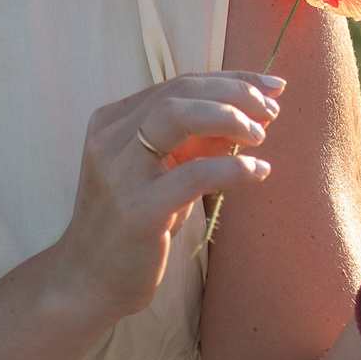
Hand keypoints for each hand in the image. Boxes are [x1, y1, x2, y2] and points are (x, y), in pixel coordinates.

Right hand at [51, 70, 282, 321]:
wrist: (88, 279)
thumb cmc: (131, 224)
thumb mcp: (160, 173)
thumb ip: (195, 142)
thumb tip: (249, 115)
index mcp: (113, 122)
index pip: (179, 84)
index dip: (231, 79)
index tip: (271, 86)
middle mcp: (111, 139)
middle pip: (180, 91)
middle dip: (235, 92)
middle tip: (271, 111)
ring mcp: (121, 173)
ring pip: (179, 116)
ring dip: (230, 118)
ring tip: (261, 135)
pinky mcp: (138, 210)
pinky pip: (194, 175)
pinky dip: (234, 168)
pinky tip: (258, 172)